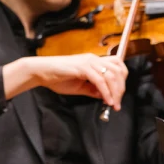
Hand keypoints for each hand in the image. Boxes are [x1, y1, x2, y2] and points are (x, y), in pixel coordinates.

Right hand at [4, 53, 127, 110]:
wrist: (41, 72)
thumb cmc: (57, 78)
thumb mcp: (79, 86)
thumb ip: (92, 90)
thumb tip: (105, 96)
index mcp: (93, 61)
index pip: (117, 65)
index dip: (122, 80)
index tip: (119, 94)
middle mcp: (93, 59)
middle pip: (118, 70)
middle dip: (121, 88)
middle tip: (117, 102)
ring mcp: (88, 62)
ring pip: (111, 75)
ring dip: (115, 92)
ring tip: (113, 104)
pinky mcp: (82, 68)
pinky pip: (100, 81)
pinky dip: (106, 92)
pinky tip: (106, 101)